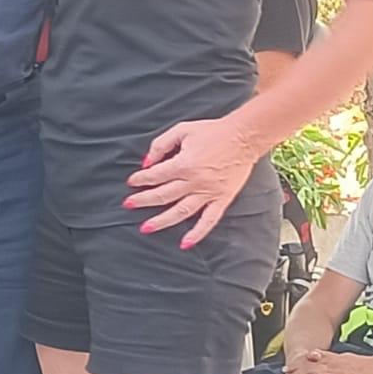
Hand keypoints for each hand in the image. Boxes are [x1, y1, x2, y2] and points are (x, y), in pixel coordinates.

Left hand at [125, 117, 258, 248]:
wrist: (243, 137)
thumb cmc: (213, 132)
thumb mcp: (182, 130)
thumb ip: (161, 144)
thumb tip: (147, 162)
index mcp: (183, 164)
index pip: (155, 176)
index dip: (140, 179)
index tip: (131, 183)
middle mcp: (194, 181)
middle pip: (163, 195)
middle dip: (143, 200)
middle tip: (129, 204)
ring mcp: (208, 192)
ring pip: (181, 211)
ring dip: (162, 221)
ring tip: (146, 228)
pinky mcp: (222, 199)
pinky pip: (209, 220)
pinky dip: (197, 233)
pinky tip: (185, 243)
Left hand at [283, 349, 372, 373]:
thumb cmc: (361, 365)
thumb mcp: (343, 356)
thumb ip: (327, 356)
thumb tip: (312, 354)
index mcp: (332, 360)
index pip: (310, 361)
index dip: (297, 365)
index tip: (286, 368)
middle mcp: (334, 367)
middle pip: (311, 369)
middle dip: (297, 373)